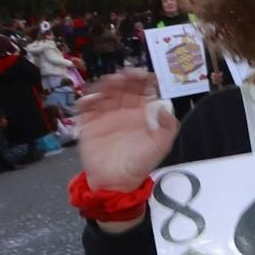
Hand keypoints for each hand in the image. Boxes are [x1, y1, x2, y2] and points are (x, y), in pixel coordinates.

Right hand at [75, 71, 175, 192]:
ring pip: (104, 94)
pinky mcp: (89, 125)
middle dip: (126, 79)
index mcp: (140, 114)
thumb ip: (168, 127)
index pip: (142, 92)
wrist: (117, 181)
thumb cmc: (140, 163)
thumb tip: (166, 107)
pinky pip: (85, 109)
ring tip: (112, 81)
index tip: (147, 75)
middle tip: (128, 73)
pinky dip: (86, 101)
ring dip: (107, 86)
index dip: (144, 82)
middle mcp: (122, 112)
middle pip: (123, 89)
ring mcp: (105, 117)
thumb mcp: (161, 145)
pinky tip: (91, 98)